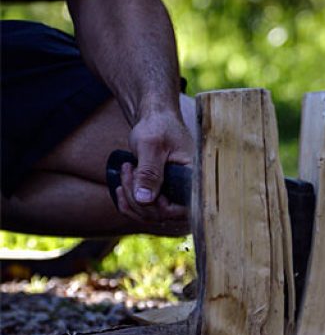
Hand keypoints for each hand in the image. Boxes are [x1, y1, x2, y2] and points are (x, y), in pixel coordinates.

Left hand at [116, 110, 192, 228]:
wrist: (157, 119)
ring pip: (150, 216)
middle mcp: (186, 191)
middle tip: (129, 169)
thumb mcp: (151, 146)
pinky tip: (122, 188)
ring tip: (127, 172)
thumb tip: (145, 200)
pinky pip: (145, 212)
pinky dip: (129, 203)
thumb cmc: (158, 126)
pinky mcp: (163, 194)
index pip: (179, 209)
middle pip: (161, 215)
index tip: (140, 178)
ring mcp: (174, 194)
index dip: (156, 203)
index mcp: (192, 179)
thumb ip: (149, 173)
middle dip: (136, 196)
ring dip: (130, 199)